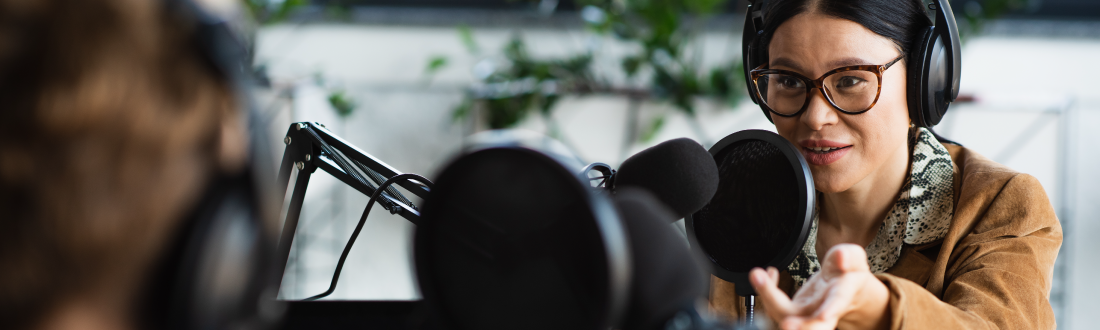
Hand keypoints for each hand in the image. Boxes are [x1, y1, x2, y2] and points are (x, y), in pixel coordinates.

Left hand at [749, 244, 890, 329]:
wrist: (845, 291)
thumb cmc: (848, 275)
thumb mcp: (855, 260)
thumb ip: (850, 256)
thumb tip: (841, 257)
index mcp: (841, 297)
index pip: (838, 304)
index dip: (832, 309)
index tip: (825, 314)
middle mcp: (822, 310)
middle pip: (810, 324)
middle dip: (799, 328)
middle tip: (787, 325)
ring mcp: (805, 313)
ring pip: (786, 315)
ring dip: (769, 298)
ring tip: (758, 274)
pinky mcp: (793, 311)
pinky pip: (776, 306)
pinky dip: (767, 290)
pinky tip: (768, 272)